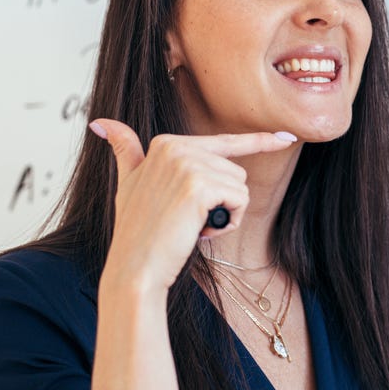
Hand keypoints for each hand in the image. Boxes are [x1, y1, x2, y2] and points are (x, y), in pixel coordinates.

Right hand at [88, 119, 295, 293]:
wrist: (134, 267)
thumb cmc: (137, 230)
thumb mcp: (127, 183)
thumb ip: (124, 150)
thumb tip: (101, 122)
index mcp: (166, 143)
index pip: (225, 143)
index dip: (259, 142)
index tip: (288, 138)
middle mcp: (176, 146)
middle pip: (235, 170)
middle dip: (222, 201)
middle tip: (189, 220)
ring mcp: (187, 165)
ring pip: (239, 187)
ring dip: (225, 214)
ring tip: (192, 226)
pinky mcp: (199, 186)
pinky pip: (239, 200)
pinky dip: (228, 222)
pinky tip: (201, 231)